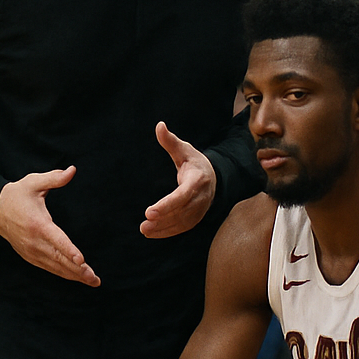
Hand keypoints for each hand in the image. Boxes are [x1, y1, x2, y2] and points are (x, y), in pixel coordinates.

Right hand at [0, 168, 98, 285]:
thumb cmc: (17, 195)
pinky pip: (49, 268)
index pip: (57, 240)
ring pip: (56, 267)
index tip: (82, 260)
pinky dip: (63, 273)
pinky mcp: (30, 256)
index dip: (70, 250)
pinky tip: (76, 277)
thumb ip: (54, 178)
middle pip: (59, 259)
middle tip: (94, 278)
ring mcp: (31, 251)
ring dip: (74, 275)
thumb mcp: (34, 182)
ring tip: (92, 281)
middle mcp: (34, 241)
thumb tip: (72, 170)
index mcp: (38, 224)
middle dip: (78, 270)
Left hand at [142, 123, 215, 237]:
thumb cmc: (194, 162)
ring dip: (163, 227)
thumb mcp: (184, 150)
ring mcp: (200, 210)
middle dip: (163, 218)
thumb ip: (170, 141)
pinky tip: (151, 233)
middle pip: (182, 211)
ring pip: (181, 222)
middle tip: (145, 222)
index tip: (150, 210)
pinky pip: (181, 228)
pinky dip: (166, 232)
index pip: (183, 195)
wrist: (214, 177)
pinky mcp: (195, 218)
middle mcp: (201, 197)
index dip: (167, 204)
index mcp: (198, 180)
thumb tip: (159, 125)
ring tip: (145, 229)